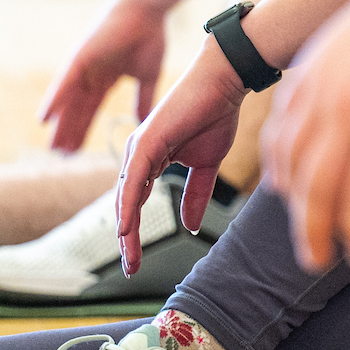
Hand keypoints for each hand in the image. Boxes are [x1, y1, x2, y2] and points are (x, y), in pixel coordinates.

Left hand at [40, 0, 169, 151]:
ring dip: (59, 124)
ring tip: (52, 146)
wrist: (148, 8)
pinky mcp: (81, 57)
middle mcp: (90, 75)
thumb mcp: (148, 75)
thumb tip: (146, 119)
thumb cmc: (149, 36)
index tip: (78, 152)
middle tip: (61, 156)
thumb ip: (144, 98)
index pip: (91, 110)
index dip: (83, 130)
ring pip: (67, 101)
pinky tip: (45, 119)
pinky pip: (64, 83)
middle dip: (69, 132)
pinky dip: (54, 101)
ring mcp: (83, 66)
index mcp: (105, 79)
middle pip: (76, 109)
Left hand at [115, 43, 247, 274]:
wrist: (224, 82)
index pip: (137, 205)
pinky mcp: (146, 142)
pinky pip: (133, 180)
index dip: (135, 234)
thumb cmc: (215, 114)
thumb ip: (196, 194)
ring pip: (126, 197)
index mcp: (149, 161)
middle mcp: (138, 156)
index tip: (136, 262)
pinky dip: (128, 204)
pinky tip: (126, 226)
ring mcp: (139, 148)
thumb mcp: (206, 165)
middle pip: (126, 206)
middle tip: (129, 268)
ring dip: (125, 229)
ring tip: (126, 254)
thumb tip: (190, 226)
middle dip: (127, 239)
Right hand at [263, 0, 349, 272]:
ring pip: (288, 160)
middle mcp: (345, 105)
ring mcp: (319, 84)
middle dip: (314, 233)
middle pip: (314, 188)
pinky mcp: (306, 69)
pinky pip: (278, 127)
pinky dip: (278, 160)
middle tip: (319, 260)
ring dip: (292, 201)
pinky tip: (290, 183)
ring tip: (307, 226)